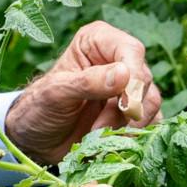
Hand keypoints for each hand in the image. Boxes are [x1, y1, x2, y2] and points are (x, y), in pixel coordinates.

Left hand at [2, 21, 164, 167]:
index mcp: (98, 41)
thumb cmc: (38, 109)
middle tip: (99, 128)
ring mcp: (128, 87)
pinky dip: (135, 136)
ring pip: (150, 103)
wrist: (36, 141)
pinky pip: (150, 122)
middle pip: (143, 79)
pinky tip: (114, 145)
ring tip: (99, 138)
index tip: (126, 105)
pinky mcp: (133, 113)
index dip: (133, 77)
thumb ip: (87, 82)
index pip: (130, 51)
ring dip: (128, 125)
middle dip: (125, 109)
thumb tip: (124, 74)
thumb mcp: (56, 93)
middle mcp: (117, 59)